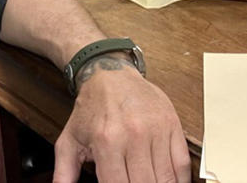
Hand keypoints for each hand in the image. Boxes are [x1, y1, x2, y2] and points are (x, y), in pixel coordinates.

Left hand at [53, 55, 191, 182]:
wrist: (110, 73)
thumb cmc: (91, 109)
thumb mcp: (69, 140)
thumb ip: (64, 172)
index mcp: (106, 142)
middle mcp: (132, 136)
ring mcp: (155, 130)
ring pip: (166, 179)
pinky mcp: (172, 125)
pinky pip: (182, 164)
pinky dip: (179, 181)